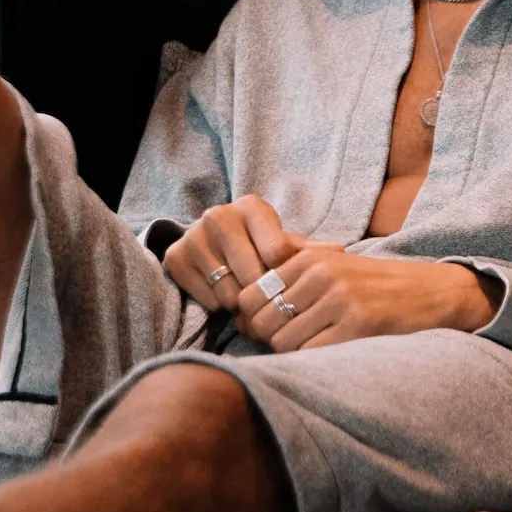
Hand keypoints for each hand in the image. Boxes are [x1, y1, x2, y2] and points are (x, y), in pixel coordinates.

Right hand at [162, 196, 301, 311]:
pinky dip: (219, 305)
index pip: (278, 252)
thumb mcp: (283, 242)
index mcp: (251, 206)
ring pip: (230, 293)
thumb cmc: (258, 245)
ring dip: (241, 302)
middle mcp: (218, 215)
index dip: (285, 275)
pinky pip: (209, 301)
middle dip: (263, 293)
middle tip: (265, 295)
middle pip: (252, 276)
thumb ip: (307, 251)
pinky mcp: (175, 257)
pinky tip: (222, 291)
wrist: (213, 244)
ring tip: (243, 291)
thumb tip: (336, 253)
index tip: (286, 280)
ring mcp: (194, 236)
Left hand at [235, 246, 501, 350]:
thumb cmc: (376, 287)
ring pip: (284, 341)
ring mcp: (340, 299)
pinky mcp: (358, 325)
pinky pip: (312, 354)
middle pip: (263, 321)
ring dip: (292, 353)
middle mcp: (321, 275)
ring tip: (315, 348)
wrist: (434, 292)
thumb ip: (290, 279)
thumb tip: (238, 310)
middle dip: (269, 339)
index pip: (251, 295)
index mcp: (310, 259)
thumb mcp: (334, 268)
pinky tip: (331, 355)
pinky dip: (314, 361)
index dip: (251, 319)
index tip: (267, 329)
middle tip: (289, 344)